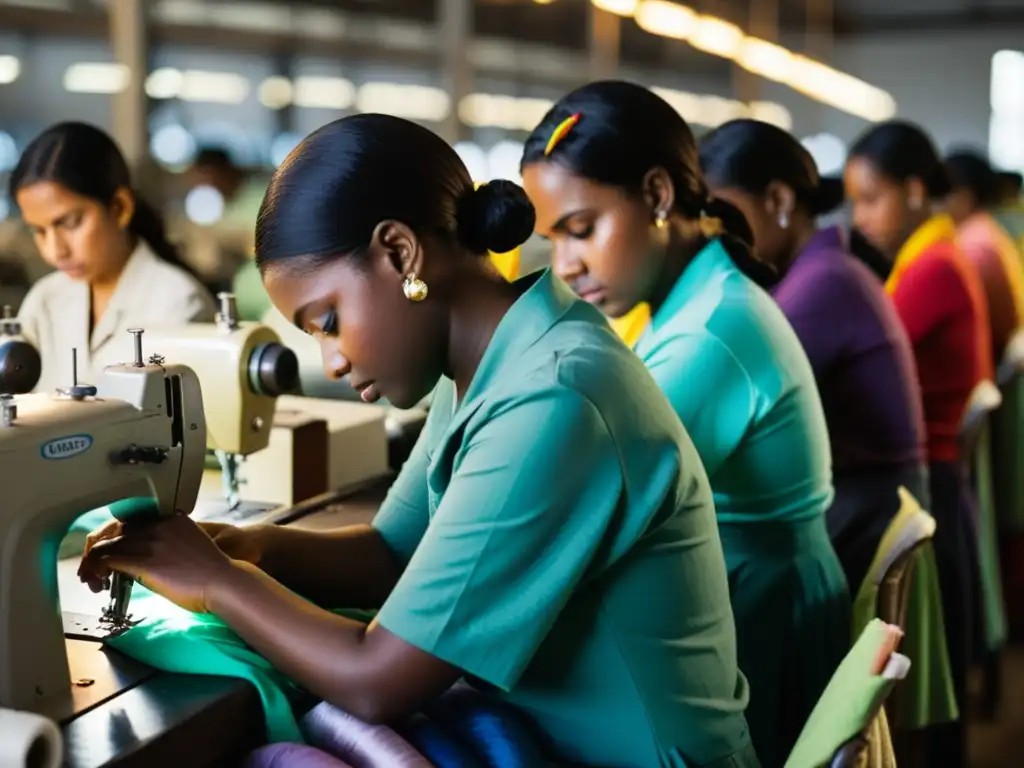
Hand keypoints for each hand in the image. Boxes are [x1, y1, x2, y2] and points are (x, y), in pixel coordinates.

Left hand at [80, 513, 235, 612]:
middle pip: (112, 530)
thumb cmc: (211, 572)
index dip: (114, 537)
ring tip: (92, 580)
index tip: (110, 553)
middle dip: (98, 549)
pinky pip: (105, 559)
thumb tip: (148, 558)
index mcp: (170, 519)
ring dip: (92, 563)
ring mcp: (149, 541)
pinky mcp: (142, 560)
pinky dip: (95, 570)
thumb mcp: (190, 545)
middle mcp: (157, 525)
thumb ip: (169, 542)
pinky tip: (96, 582)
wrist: (223, 582)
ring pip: (104, 545)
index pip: (129, 520)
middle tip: (93, 569)